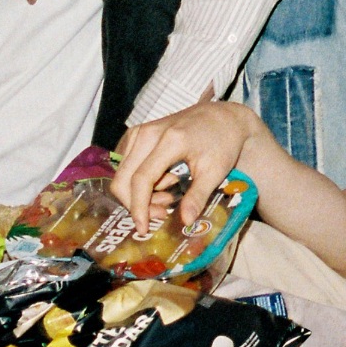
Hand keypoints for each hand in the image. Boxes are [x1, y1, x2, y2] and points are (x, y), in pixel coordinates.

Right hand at [114, 99, 271, 232]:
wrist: (223, 117)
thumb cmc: (222, 143)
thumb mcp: (215, 171)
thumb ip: (198, 196)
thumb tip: (186, 222)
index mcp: (169, 141)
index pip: (141, 179)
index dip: (138, 207)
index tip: (143, 228)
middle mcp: (148, 133)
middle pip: (123, 179)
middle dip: (137, 203)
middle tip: (162, 213)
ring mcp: (140, 131)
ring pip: (123, 174)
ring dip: (139, 193)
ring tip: (169, 195)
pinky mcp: (137, 134)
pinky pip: (126, 165)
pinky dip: (139, 181)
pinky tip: (162, 182)